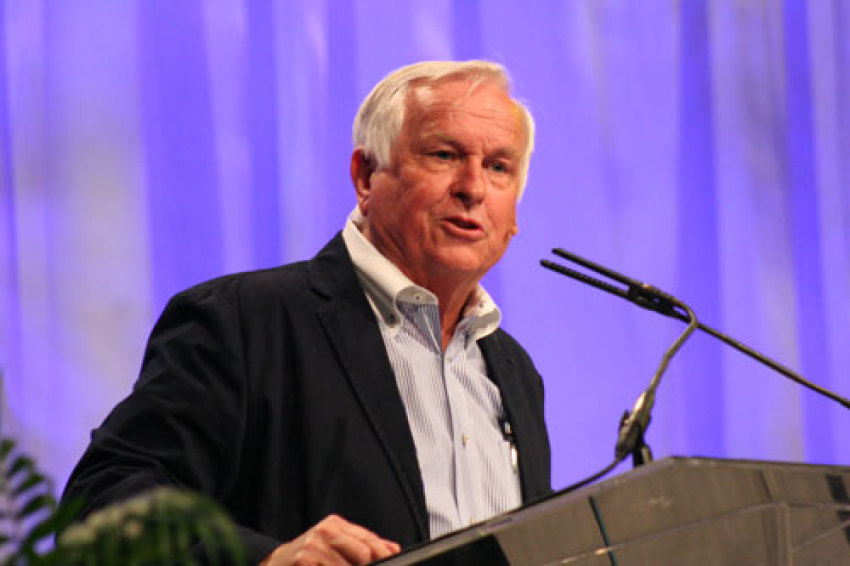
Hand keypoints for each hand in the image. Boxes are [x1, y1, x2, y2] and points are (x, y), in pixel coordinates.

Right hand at [260, 514, 400, 564]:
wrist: (275, 564)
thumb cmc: (309, 556)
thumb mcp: (335, 545)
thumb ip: (364, 545)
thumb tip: (393, 549)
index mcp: (335, 525)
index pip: (370, 541)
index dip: (383, 555)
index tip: (391, 562)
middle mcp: (325, 531)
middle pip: (364, 554)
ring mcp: (313, 546)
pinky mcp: (304, 560)